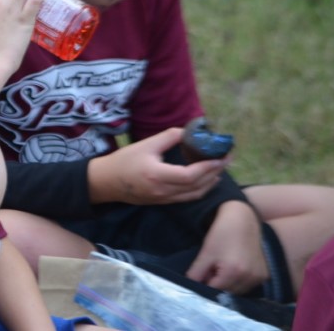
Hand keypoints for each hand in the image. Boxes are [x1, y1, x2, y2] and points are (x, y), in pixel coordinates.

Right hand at [88, 127, 227, 204]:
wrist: (106, 182)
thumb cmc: (124, 161)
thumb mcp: (145, 145)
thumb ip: (168, 137)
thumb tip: (188, 131)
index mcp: (158, 175)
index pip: (191, 175)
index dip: (208, 166)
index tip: (221, 156)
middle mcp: (163, 190)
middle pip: (197, 185)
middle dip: (215, 172)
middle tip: (227, 158)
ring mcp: (164, 199)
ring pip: (195, 194)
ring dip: (211, 182)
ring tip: (220, 168)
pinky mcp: (163, 202)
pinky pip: (188, 197)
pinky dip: (201, 189)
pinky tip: (207, 180)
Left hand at [186, 200, 268, 292]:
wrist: (243, 219)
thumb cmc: (222, 233)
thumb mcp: (206, 252)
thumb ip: (197, 272)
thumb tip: (189, 286)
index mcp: (233, 272)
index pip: (214, 290)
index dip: (205, 285)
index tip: (201, 276)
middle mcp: (249, 277)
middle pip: (227, 293)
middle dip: (217, 285)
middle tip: (211, 270)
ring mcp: (259, 277)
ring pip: (238, 291)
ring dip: (228, 285)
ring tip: (223, 267)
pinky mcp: (264, 275)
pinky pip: (248, 286)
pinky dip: (239, 282)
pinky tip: (234, 268)